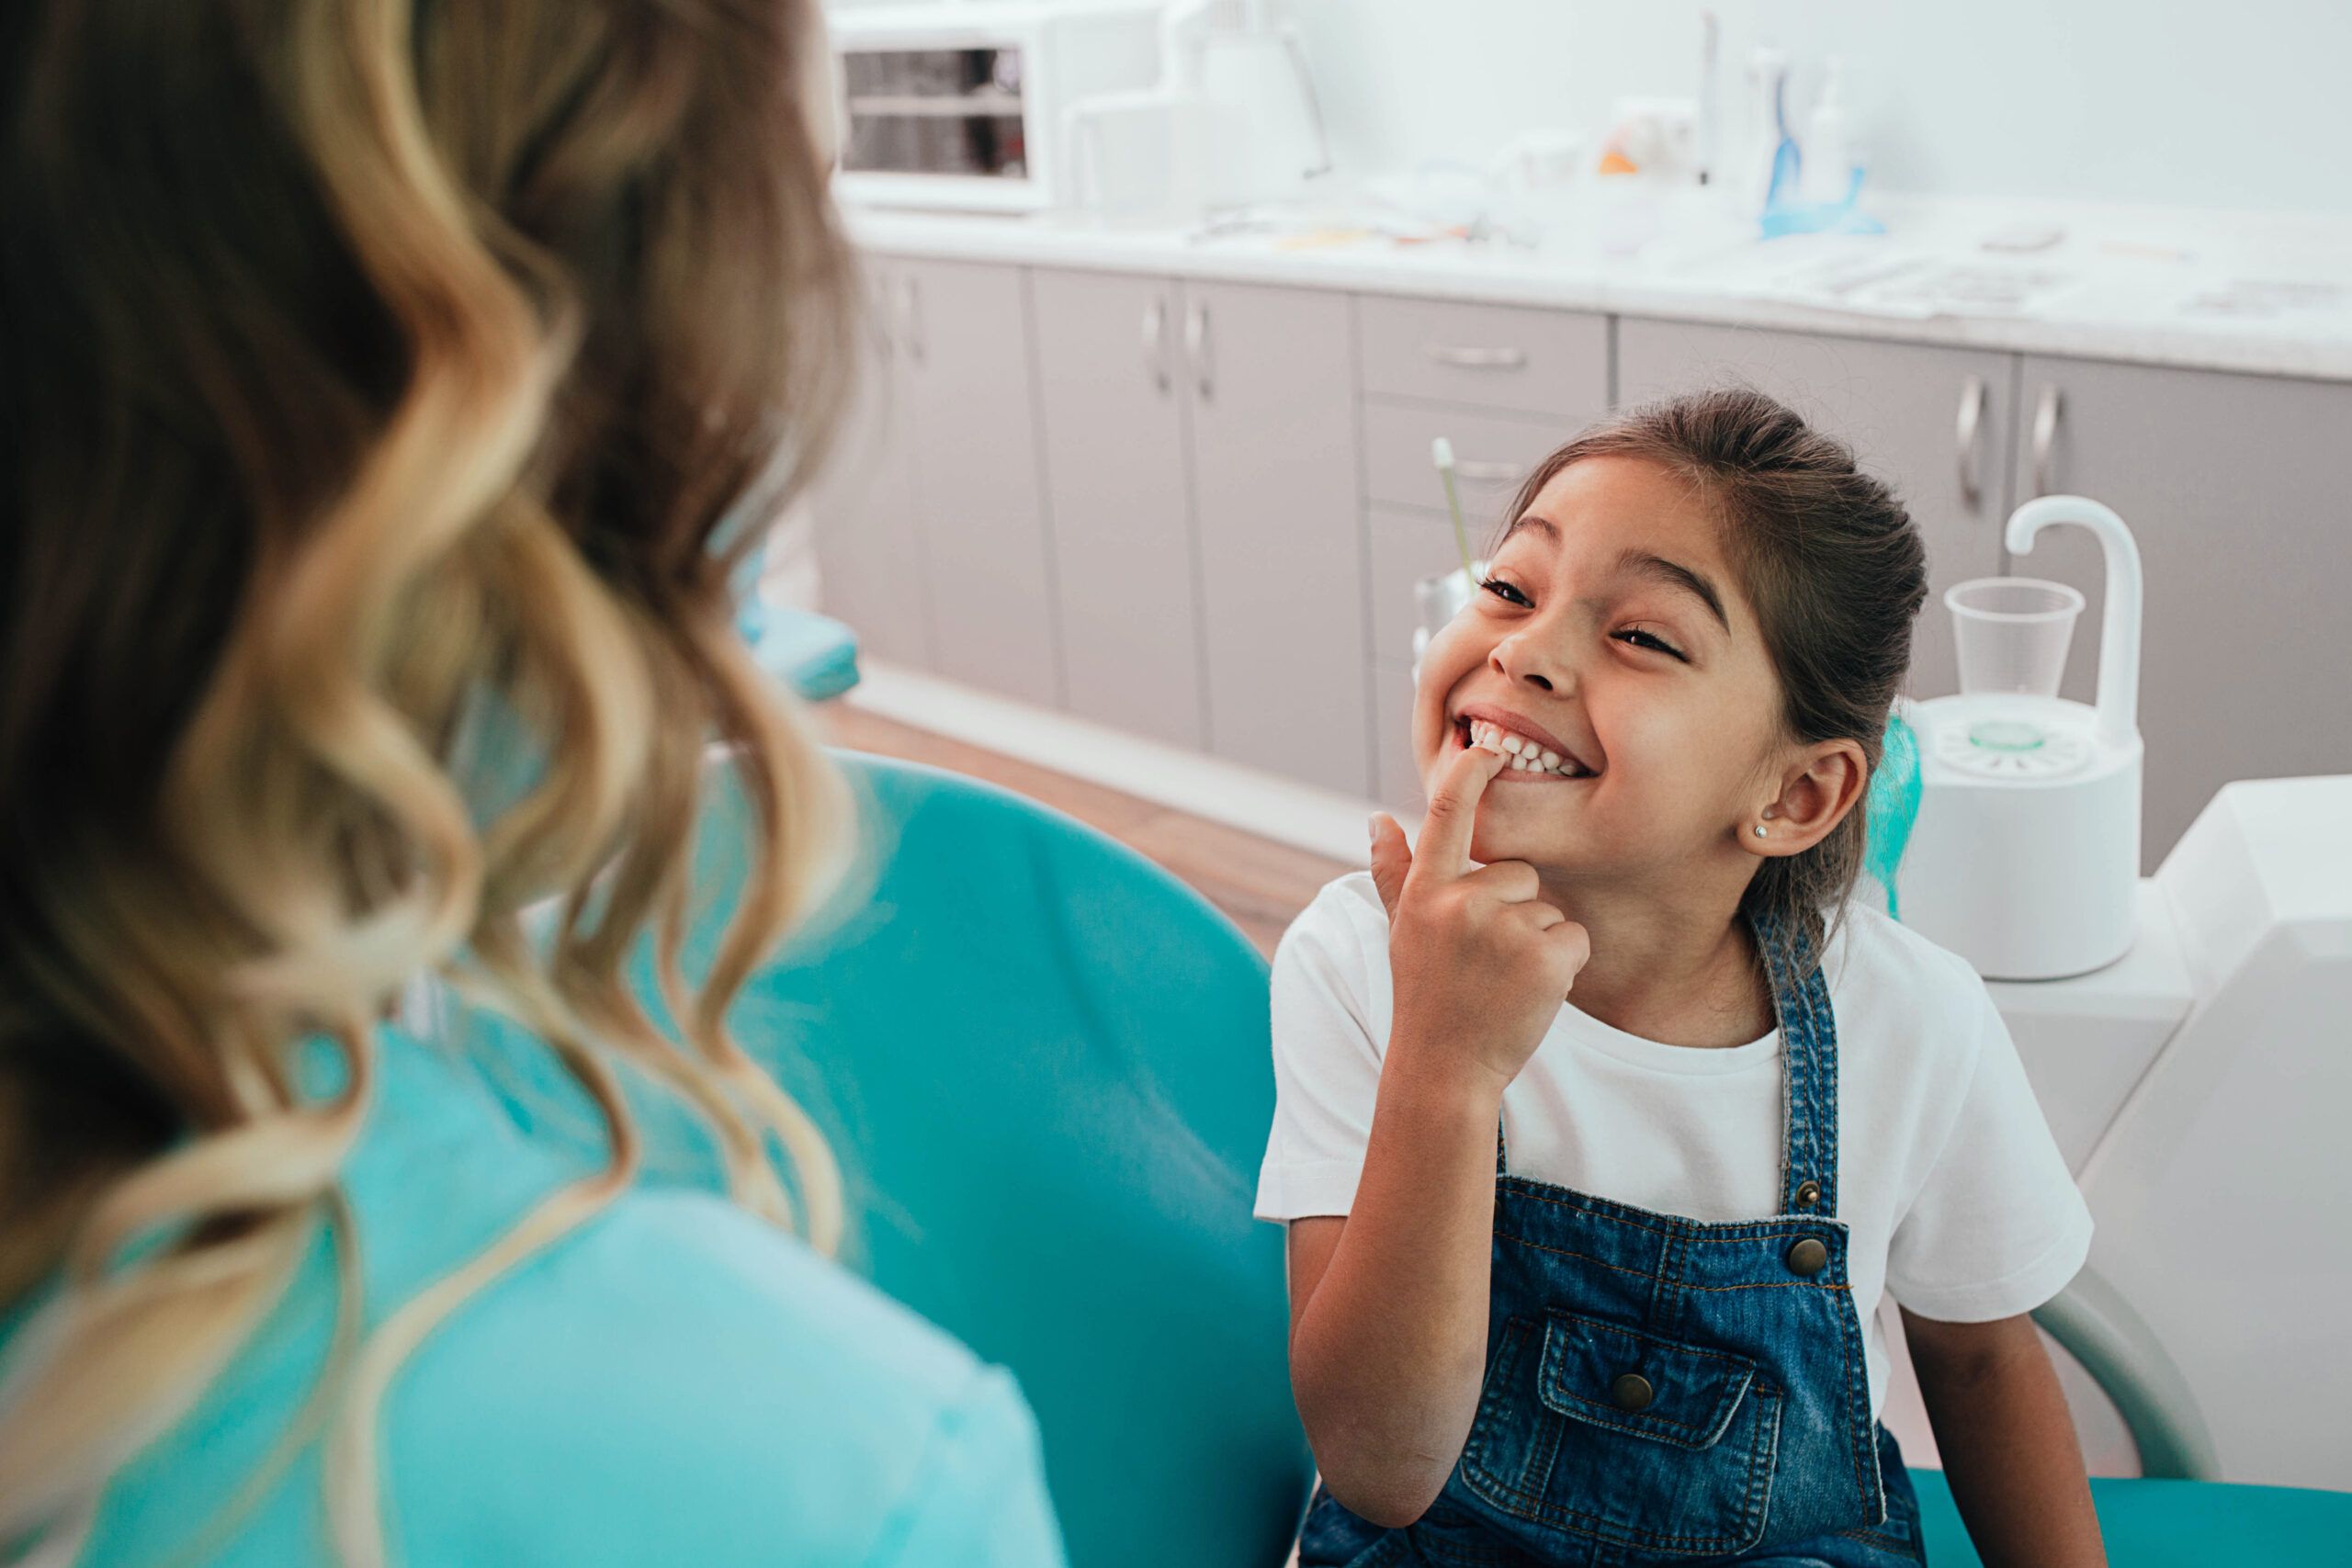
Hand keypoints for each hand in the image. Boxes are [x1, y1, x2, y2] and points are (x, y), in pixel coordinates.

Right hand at [1368, 744, 1591, 1094]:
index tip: (1490, 745)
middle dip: (1514, 910)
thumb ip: (1393, 872)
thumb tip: (1376, 819)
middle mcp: (1461, 901)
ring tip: (1502, 980)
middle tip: (1484, 960)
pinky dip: (1563, 965)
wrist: (1444, 1069)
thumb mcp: (1401, 930)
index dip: (1471, 770)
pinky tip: (1529, 992)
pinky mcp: (1545, 957)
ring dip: (1537, 942)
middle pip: (1519, 872)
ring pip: (1548, 909)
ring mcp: (1504, 929)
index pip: (1447, 812)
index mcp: (1426, 890)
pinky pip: (1574, 937)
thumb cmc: (1425, 996)